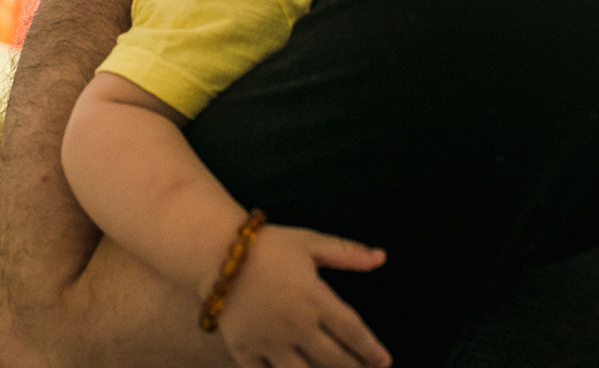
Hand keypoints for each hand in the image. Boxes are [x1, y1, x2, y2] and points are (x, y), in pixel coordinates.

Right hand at [217, 225, 391, 367]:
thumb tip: (381, 258)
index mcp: (315, 299)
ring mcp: (270, 343)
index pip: (353, 332)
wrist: (214, 252)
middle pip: (335, 360)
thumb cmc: (266, 246)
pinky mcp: (246, 351)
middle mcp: (297, 327)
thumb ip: (346, 253)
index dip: (371, 350)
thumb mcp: (309, 242)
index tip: (383, 360)